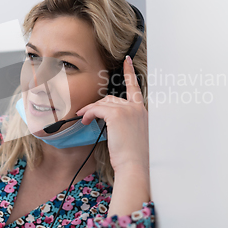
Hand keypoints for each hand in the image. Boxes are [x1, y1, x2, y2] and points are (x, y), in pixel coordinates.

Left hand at [76, 55, 148, 174]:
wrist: (135, 166)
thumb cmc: (133, 156)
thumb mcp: (132, 135)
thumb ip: (124, 122)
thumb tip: (105, 117)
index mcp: (142, 112)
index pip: (135, 88)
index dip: (129, 73)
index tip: (126, 61)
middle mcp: (137, 108)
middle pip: (111, 98)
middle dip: (97, 106)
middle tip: (86, 114)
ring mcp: (128, 110)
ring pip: (103, 103)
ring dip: (90, 110)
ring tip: (84, 118)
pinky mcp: (117, 115)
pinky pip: (97, 109)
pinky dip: (88, 113)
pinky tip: (85, 120)